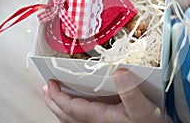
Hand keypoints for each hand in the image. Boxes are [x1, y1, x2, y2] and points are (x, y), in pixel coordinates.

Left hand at [42, 69, 163, 122]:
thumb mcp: (143, 108)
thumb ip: (131, 92)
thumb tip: (119, 72)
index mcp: (101, 118)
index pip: (72, 108)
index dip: (58, 96)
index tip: (51, 83)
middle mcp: (98, 122)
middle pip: (67, 115)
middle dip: (54, 102)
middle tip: (46, 89)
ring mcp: (101, 122)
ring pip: (73, 118)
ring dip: (61, 106)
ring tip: (54, 96)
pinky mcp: (107, 121)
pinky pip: (82, 117)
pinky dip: (73, 109)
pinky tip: (76, 103)